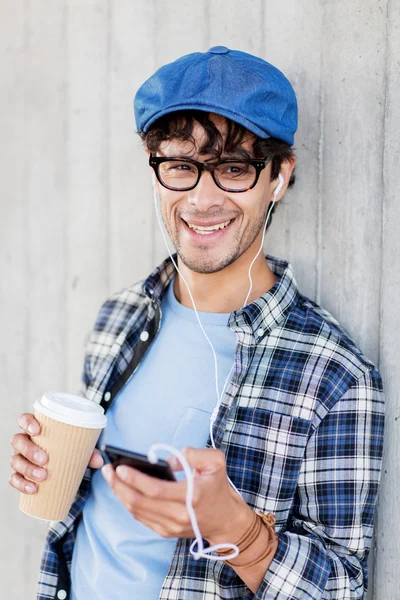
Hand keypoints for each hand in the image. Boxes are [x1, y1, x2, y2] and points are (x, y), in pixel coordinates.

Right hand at [9, 413, 103, 494]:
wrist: (62, 467)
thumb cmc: (67, 450)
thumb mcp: (78, 447)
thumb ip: (89, 451)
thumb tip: (99, 461)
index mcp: (36, 429)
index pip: (24, 419)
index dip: (27, 423)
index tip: (37, 430)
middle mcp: (24, 441)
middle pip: (17, 441)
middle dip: (29, 450)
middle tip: (44, 459)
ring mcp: (20, 457)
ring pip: (15, 460)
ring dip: (27, 469)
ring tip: (42, 476)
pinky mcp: (19, 474)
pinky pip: (14, 478)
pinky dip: (21, 484)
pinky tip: (32, 489)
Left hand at [101, 447, 252, 541]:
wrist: (225, 520)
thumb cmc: (218, 487)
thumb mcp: (216, 461)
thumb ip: (193, 454)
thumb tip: (166, 462)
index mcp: (191, 497)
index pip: (155, 490)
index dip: (135, 479)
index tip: (120, 467)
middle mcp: (179, 515)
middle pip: (140, 502)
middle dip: (119, 485)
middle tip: (107, 470)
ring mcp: (170, 527)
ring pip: (136, 512)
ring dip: (120, 494)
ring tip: (110, 478)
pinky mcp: (165, 532)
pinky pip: (140, 517)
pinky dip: (128, 503)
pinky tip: (122, 490)